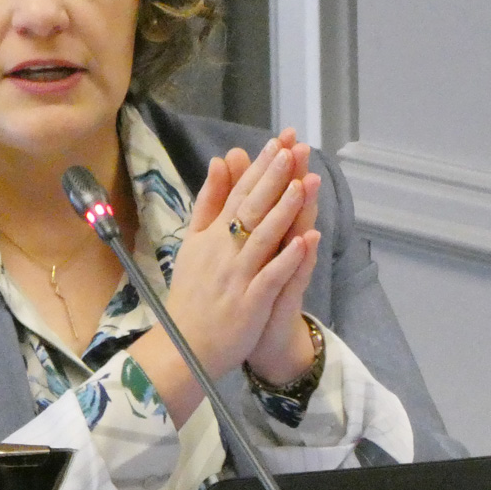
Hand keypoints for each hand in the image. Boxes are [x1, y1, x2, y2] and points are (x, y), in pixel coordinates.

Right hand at [132, 134, 315, 421]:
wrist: (184, 347)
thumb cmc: (193, 295)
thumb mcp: (194, 243)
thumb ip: (209, 203)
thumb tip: (221, 161)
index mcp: (211, 236)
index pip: (238, 194)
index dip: (260, 168)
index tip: (279, 142)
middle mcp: (223, 251)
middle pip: (251, 209)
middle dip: (273, 178)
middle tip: (293, 149)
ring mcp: (237, 276)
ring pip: (262, 238)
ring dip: (283, 211)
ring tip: (302, 184)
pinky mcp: (249, 302)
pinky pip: (270, 277)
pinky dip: (287, 259)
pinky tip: (306, 240)